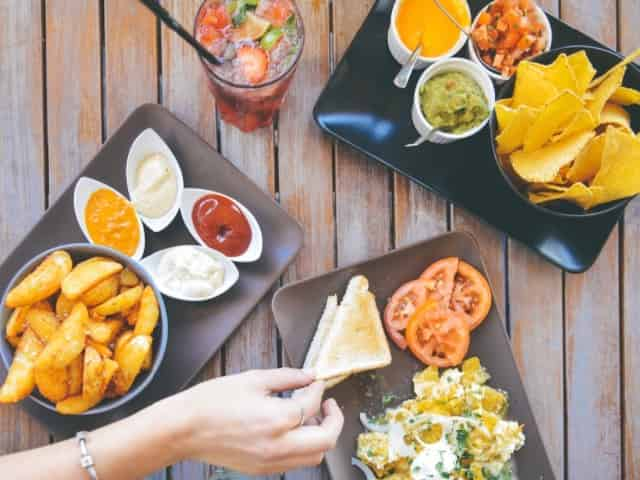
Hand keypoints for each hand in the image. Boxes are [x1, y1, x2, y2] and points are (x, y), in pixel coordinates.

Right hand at [166, 368, 343, 474]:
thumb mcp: (253, 379)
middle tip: (328, 404)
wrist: (184, 429)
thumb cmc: (212, 401)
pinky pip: (295, 462)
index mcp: (276, 420)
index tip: (316, 381)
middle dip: (334, 420)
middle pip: (325, 440)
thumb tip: (309, 375)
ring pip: (314, 457)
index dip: (318, 390)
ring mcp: (270, 462)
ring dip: (321, 436)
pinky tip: (293, 430)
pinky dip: (304, 447)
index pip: (311, 405)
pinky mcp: (262, 470)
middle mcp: (278, 446)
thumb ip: (287, 377)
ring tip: (312, 417)